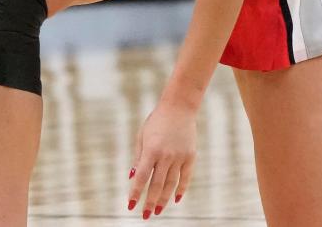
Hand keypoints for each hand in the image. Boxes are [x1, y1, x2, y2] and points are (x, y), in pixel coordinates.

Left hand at [127, 100, 196, 217]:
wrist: (179, 106)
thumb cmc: (157, 121)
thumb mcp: (142, 136)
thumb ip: (138, 157)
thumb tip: (132, 178)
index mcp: (151, 149)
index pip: (142, 177)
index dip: (135, 192)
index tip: (130, 205)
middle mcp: (166, 155)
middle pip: (157, 185)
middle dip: (150, 202)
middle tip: (145, 215)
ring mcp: (180, 156)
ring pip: (171, 184)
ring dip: (163, 200)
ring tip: (157, 211)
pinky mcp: (190, 156)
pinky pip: (185, 178)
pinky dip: (180, 189)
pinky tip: (175, 199)